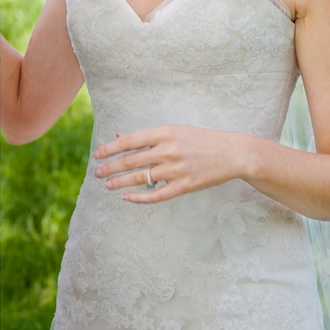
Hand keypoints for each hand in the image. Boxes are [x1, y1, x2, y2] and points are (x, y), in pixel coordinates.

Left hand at [93, 125, 243, 202]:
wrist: (232, 153)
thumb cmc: (202, 140)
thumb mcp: (177, 131)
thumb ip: (149, 136)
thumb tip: (120, 137)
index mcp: (166, 133)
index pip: (130, 141)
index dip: (110, 148)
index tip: (97, 155)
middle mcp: (169, 150)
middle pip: (131, 161)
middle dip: (110, 168)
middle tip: (97, 173)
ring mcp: (176, 169)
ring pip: (139, 178)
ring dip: (120, 183)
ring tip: (108, 185)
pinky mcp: (184, 186)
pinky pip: (155, 195)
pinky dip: (139, 198)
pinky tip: (127, 197)